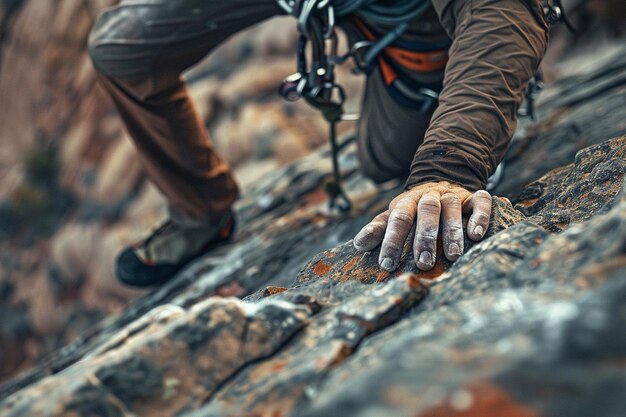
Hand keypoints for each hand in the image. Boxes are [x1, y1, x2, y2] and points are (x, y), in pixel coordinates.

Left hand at [353, 181, 491, 271]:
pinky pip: (480, 201)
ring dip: (452, 231)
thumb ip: (378, 229)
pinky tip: (476, 235)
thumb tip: (358, 245)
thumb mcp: (394, 215)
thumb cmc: (414, 208)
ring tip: (453, 255)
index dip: (392, 241)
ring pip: (452, 207)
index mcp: (407, 202)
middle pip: (427, 211)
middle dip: (424, 237)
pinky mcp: (473, 196)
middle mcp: (430, 196)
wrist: (441, 179)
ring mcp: (452, 195)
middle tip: (424, 263)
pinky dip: (479, 216)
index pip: (398, 219)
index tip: (388, 264)